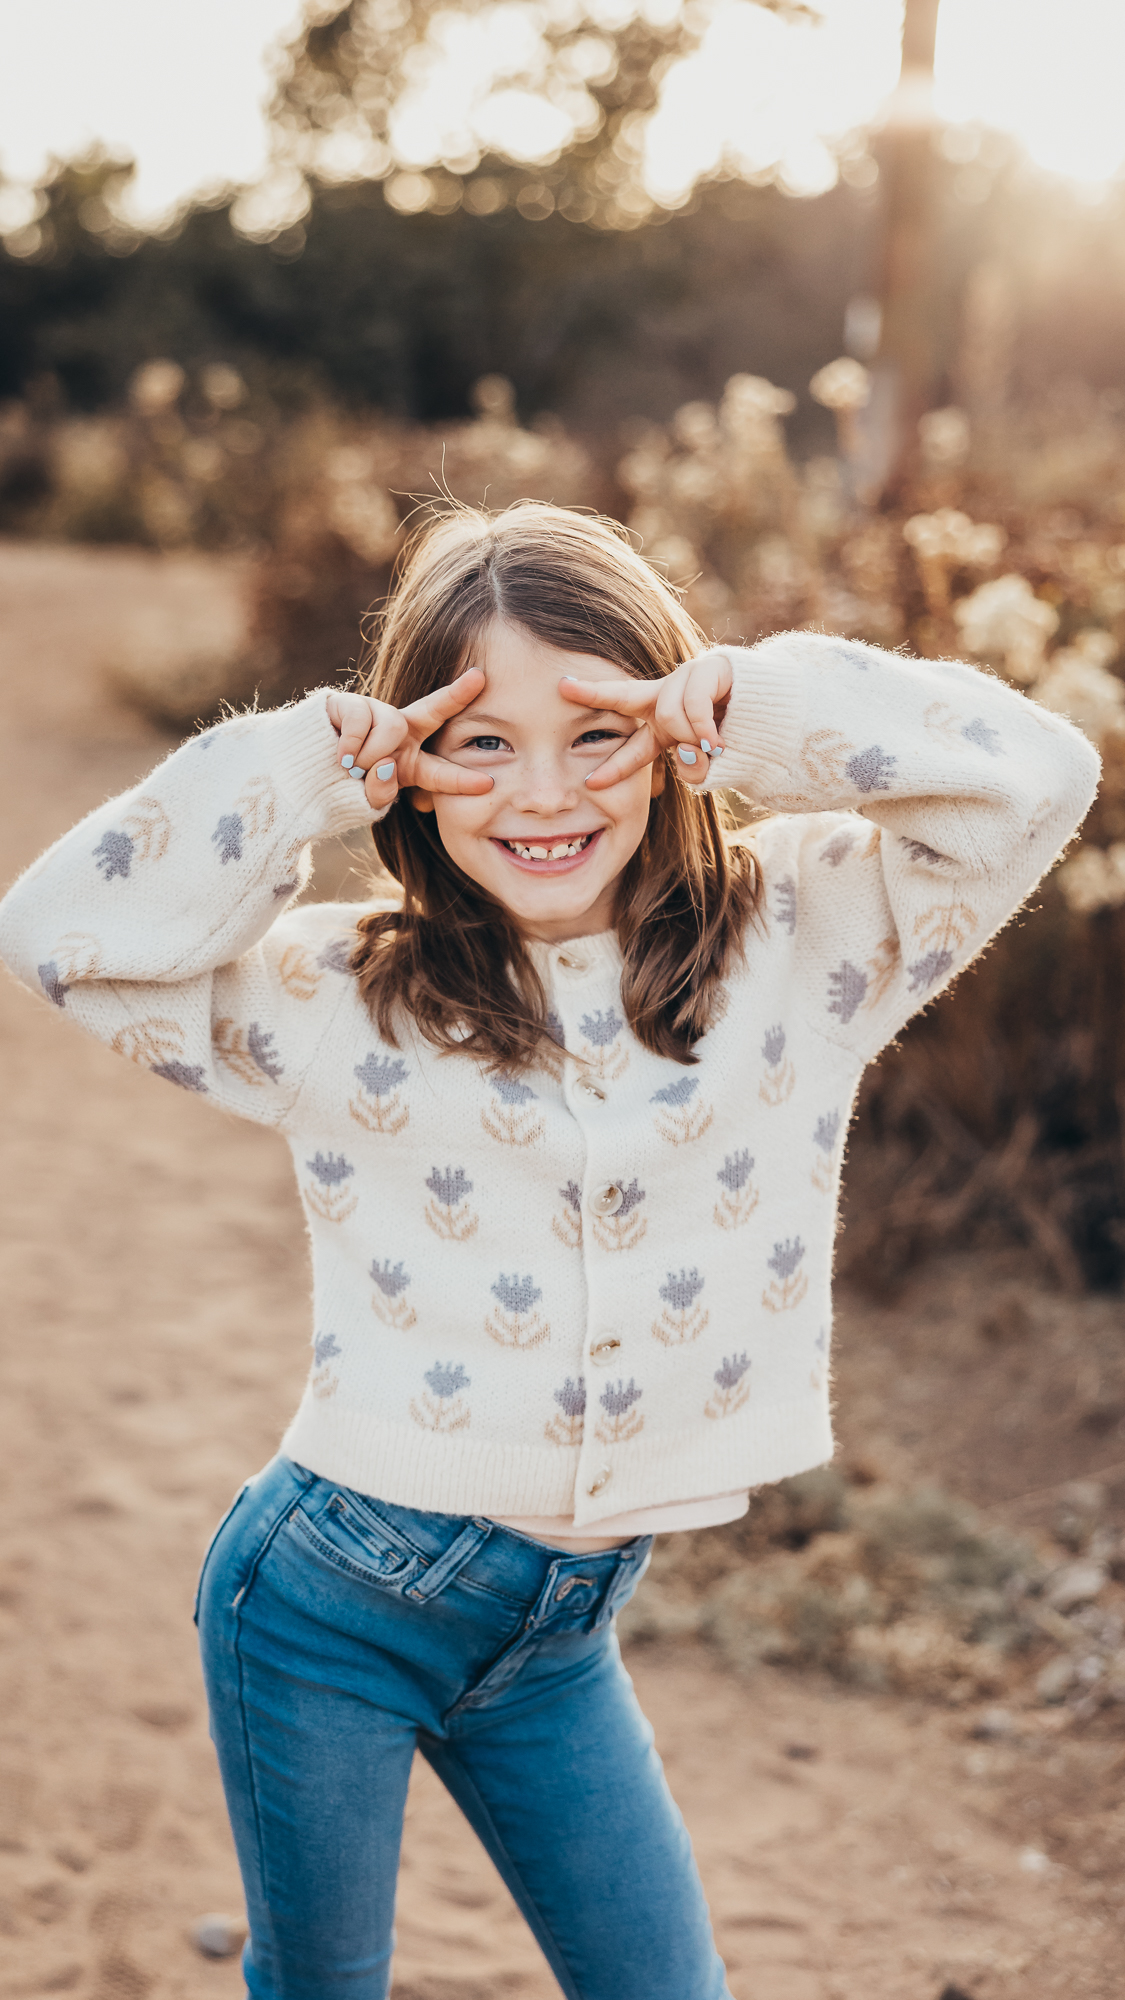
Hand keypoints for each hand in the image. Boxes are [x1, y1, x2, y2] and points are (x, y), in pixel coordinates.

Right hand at [325, 670, 493, 807]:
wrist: (295, 774)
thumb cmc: (334, 789)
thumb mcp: (364, 800)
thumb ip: (381, 791)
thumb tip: (386, 765)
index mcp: (408, 764)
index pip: (439, 771)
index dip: (461, 779)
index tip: (488, 783)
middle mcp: (397, 735)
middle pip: (432, 711)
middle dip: (456, 694)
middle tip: (480, 677)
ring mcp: (373, 715)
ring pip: (394, 727)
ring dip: (375, 754)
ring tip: (353, 768)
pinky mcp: (348, 704)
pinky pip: (362, 721)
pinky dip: (352, 744)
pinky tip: (340, 756)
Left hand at [559, 650, 733, 790]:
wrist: (783, 714)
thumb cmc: (747, 740)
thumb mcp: (713, 763)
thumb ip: (696, 768)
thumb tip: (690, 760)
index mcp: (665, 726)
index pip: (633, 746)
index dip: (614, 767)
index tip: (589, 783)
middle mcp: (671, 698)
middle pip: (624, 695)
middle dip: (593, 692)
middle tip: (563, 688)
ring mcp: (689, 680)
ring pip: (668, 715)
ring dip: (692, 740)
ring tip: (714, 749)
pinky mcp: (710, 668)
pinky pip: (693, 703)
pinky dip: (704, 729)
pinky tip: (719, 741)